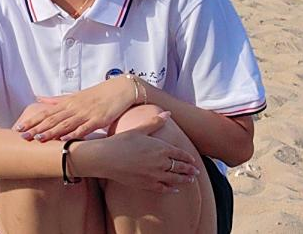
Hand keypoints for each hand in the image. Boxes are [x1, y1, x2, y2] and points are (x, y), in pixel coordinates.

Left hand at [14, 77, 136, 142]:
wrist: (121, 89)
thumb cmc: (97, 94)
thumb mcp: (75, 96)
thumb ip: (57, 100)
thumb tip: (39, 98)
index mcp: (67, 103)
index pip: (46, 113)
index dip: (32, 120)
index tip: (18, 127)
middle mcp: (74, 108)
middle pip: (52, 119)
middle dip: (36, 128)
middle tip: (22, 136)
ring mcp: (86, 113)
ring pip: (65, 124)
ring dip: (51, 132)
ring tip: (38, 139)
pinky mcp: (99, 119)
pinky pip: (85, 127)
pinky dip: (74, 133)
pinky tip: (65, 138)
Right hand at [74, 111, 199, 192]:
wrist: (106, 158)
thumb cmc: (121, 141)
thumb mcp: (138, 129)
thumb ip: (155, 122)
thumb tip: (168, 113)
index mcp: (161, 148)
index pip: (180, 154)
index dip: (188, 158)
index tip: (193, 160)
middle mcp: (161, 163)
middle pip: (180, 168)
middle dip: (190, 170)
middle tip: (196, 172)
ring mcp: (155, 175)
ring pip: (175, 179)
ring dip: (184, 180)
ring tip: (190, 180)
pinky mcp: (147, 184)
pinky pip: (163, 188)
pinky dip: (171, 189)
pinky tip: (174, 189)